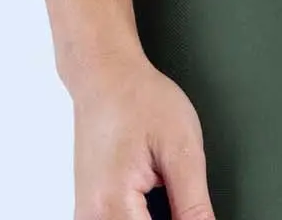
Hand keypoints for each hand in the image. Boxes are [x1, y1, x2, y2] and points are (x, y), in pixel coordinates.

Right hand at [69, 49, 216, 219]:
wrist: (105, 76)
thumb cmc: (139, 99)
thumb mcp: (182, 148)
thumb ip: (193, 203)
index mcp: (113, 205)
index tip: (194, 210)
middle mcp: (92, 218)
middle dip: (170, 215)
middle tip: (174, 183)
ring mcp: (87, 216)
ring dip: (155, 214)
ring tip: (162, 183)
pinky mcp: (89, 211)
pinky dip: (141, 214)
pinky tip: (151, 197)